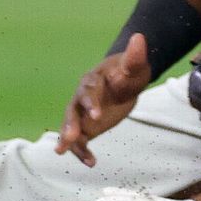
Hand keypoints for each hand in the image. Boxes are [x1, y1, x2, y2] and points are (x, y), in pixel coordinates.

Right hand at [55, 33, 152, 166]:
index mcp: (92, 80)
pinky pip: (80, 140)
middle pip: (72, 109)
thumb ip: (135, 56)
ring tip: (61, 151)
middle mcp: (82, 97)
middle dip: (70, 123)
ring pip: (70, 125)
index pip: (89, 91)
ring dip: (67, 138)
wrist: (126, 80)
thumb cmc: (129, 72)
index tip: (97, 115)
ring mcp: (82, 113)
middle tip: (69, 138)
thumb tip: (139, 37)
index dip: (91, 103)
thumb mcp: (135, 66)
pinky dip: (82, 151)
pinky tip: (91, 163)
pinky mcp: (85, 126)